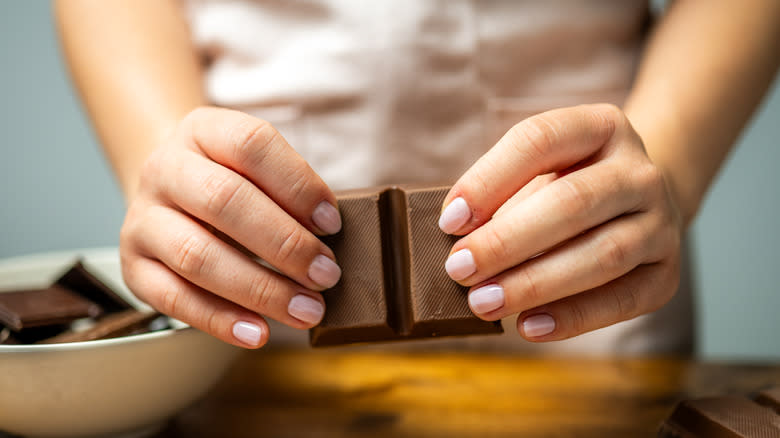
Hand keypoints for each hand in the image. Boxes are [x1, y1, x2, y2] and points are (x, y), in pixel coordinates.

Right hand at [120, 107, 341, 347]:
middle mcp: (165, 169)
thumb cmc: (233, 183)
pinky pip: (176, 298)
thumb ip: (292, 193)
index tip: (333, 223)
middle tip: (326, 274)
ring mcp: (142, 219)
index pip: (251, 145)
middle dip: (285, 243)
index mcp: (203, 130)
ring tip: (307, 309)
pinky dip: (222, 320)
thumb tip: (331, 241)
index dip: (297, 184)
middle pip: (224, 200)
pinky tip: (260, 332)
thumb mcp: (258, 167)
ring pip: (197, 254)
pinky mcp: (134, 267)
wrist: (170, 194)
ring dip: (260, 288)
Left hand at [438, 104, 682, 340]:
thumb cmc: (567, 187)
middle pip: (573, 202)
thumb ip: (500, 195)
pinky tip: (527, 326)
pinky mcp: (666, 274)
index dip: (489, 180)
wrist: (639, 206)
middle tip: (459, 268)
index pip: (540, 140)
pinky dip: (573, 317)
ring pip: (603, 253)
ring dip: (535, 283)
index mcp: (601, 127)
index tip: (449, 220)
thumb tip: (455, 236)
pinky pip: (623, 300)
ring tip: (484, 302)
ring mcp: (661, 223)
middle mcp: (640, 172)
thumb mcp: (538, 170)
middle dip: (507, 240)